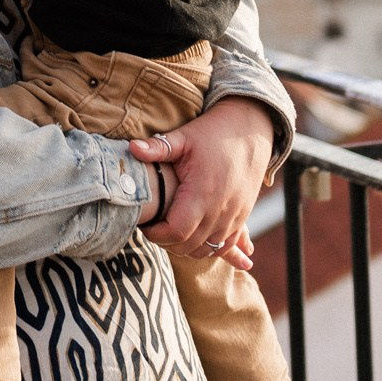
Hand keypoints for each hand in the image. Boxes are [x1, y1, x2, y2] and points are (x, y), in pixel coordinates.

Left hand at [130, 98, 274, 263]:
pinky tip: (195, 241)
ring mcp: (234, 216)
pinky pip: (225, 244)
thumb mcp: (184, 137)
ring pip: (207, 249)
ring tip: (169, 234)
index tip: (144, 225)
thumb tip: (131, 148)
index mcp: (202, 193)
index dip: (156, 234)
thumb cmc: (213, 133)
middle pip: (189, 245)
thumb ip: (158, 147)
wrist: (250, 131)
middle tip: (152, 230)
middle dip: (167, 243)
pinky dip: (209, 248)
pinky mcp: (242, 216)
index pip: (176, 231)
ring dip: (186, 248)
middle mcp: (220, 210)